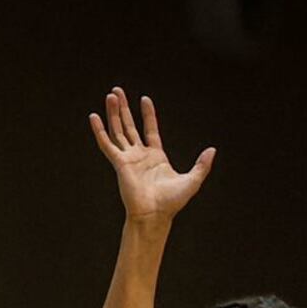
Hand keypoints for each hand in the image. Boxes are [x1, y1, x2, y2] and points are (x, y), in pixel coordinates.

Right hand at [87, 88, 214, 226]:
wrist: (155, 215)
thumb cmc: (171, 203)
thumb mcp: (192, 180)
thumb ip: (202, 165)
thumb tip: (212, 150)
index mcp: (156, 157)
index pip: (150, 130)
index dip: (148, 114)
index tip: (144, 99)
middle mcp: (140, 156)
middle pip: (130, 126)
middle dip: (124, 109)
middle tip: (117, 92)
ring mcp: (128, 159)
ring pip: (118, 130)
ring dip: (113, 113)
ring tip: (110, 95)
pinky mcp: (119, 163)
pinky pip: (107, 144)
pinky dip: (99, 131)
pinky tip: (93, 117)